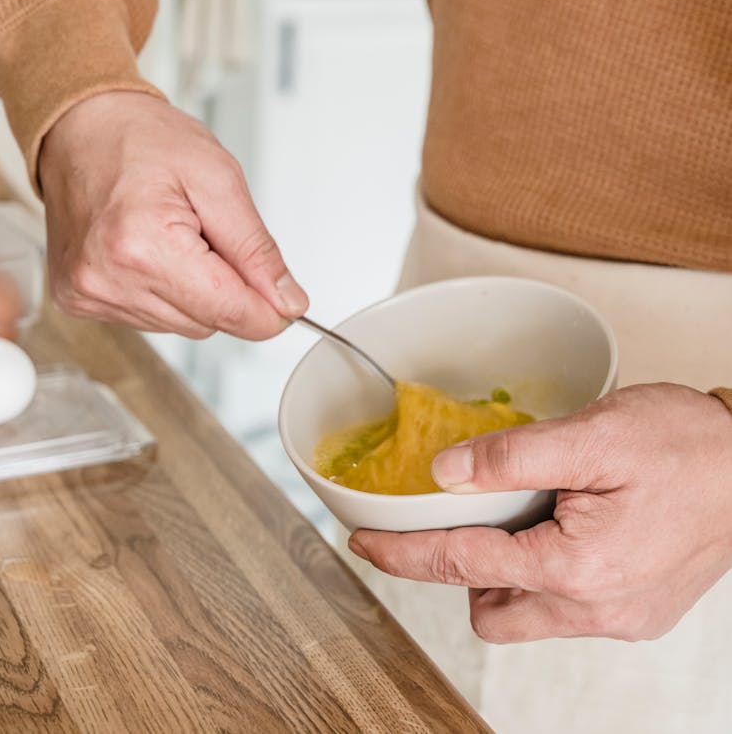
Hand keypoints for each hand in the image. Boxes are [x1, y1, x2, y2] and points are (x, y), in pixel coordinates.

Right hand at [39, 91, 307, 338]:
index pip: (226, 311)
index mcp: (142, 245)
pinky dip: (168, 290)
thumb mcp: (219, 178)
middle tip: (214, 234)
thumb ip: (256, 248)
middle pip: (207, 323)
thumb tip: (286, 300)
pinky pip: (152, 317)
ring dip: (196, 289)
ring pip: (183, 324)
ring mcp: (90, 293)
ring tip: (177, 234)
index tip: (289, 303)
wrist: (84, 128)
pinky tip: (154, 250)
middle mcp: (107, 279)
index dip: (268, 311)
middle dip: (227, 287)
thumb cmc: (143, 140)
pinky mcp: (82, 300)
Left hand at [349, 383, 731, 642]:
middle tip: (459, 518)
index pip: (461, 564)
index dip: (403, 552)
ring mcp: (622, 616)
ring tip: (520, 516)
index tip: (364, 543)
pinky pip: (569, 608)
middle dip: (460, 571)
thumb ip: (512, 458)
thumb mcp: (592, 435)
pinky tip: (562, 526)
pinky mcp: (640, 611)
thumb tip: (446, 474)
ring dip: (506, 574)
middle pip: (491, 610)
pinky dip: (547, 573)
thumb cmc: (688, 446)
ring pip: (529, 615)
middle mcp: (597, 609)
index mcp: (575, 569)